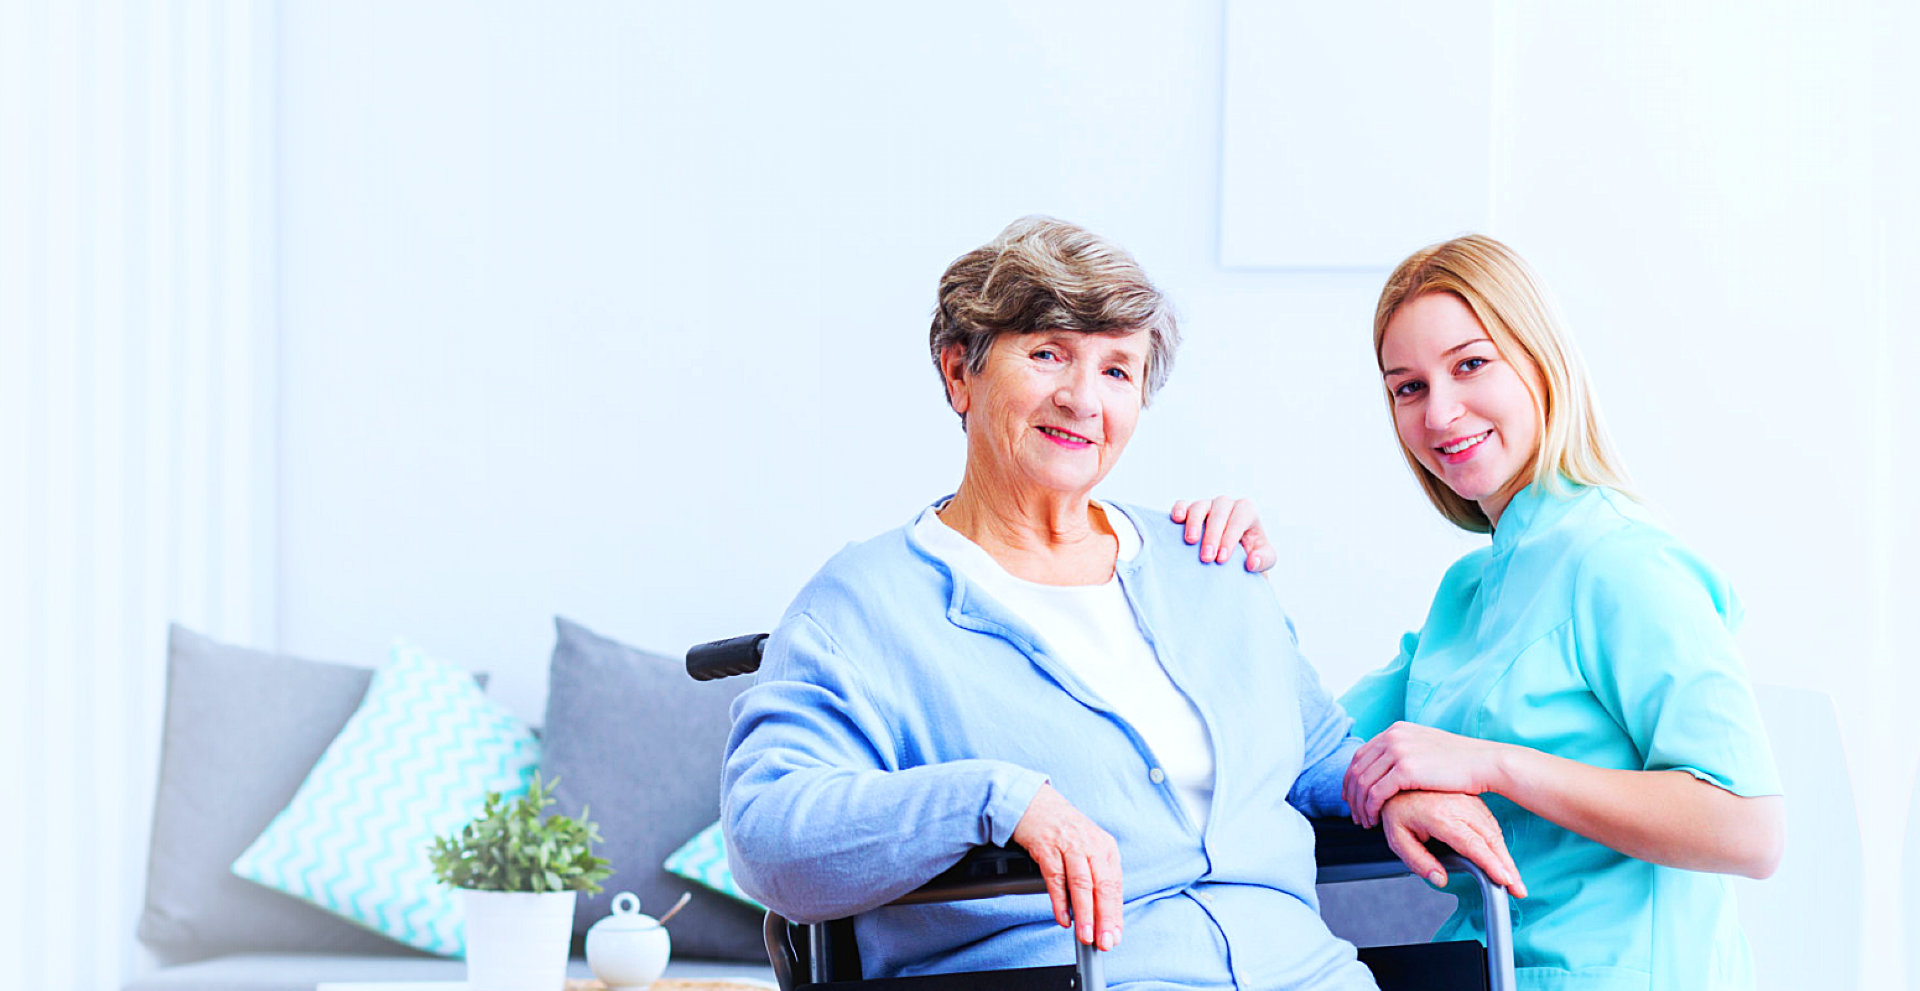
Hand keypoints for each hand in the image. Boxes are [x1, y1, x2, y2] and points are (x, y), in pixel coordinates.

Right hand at [1010, 783, 1122, 950]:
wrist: (1035, 803)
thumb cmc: (1063, 829)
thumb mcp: (1088, 847)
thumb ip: (1095, 877)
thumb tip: (1101, 913)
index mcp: (1105, 847)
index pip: (1115, 886)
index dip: (1115, 914)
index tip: (1115, 936)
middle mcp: (1091, 845)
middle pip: (1102, 886)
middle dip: (1104, 917)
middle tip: (1104, 941)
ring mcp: (1069, 845)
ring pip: (1081, 884)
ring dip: (1085, 913)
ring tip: (1085, 934)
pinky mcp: (1047, 847)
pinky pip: (1056, 878)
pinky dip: (1060, 901)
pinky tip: (1063, 918)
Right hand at [1169, 496, 1272, 571]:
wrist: (1235, 553)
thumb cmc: (1252, 552)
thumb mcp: (1266, 558)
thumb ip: (1264, 560)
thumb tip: (1252, 561)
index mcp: (1247, 510)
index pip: (1239, 519)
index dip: (1230, 538)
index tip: (1222, 559)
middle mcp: (1227, 504)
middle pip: (1219, 513)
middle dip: (1212, 535)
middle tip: (1207, 557)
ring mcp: (1208, 504)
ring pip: (1200, 506)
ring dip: (1194, 523)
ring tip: (1191, 541)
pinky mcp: (1190, 509)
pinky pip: (1183, 504)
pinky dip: (1179, 509)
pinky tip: (1177, 519)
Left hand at [1344, 721, 1508, 826]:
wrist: (1484, 763)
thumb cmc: (1461, 761)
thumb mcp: (1426, 746)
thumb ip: (1407, 751)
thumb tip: (1392, 764)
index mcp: (1396, 730)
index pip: (1361, 755)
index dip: (1352, 778)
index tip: (1351, 796)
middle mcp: (1392, 737)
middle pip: (1357, 769)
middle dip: (1352, 795)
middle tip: (1354, 814)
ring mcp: (1397, 751)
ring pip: (1363, 783)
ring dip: (1360, 806)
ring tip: (1364, 822)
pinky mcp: (1405, 769)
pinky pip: (1376, 793)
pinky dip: (1371, 809)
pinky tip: (1375, 820)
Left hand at [1379, 790, 1526, 898]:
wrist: (1399, 775)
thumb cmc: (1397, 806)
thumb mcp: (1397, 836)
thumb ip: (1417, 860)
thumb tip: (1440, 879)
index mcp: (1440, 816)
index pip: (1472, 844)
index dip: (1491, 864)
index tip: (1505, 881)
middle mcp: (1458, 807)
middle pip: (1490, 841)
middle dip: (1507, 867)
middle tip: (1518, 890)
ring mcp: (1468, 802)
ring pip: (1493, 832)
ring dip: (1506, 856)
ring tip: (1513, 879)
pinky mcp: (1472, 800)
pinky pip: (1490, 824)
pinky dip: (1499, 843)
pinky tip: (1501, 857)